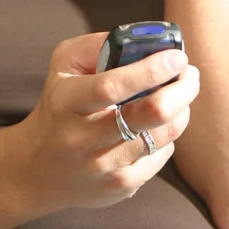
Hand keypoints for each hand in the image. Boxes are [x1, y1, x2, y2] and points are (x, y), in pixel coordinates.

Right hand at [19, 32, 199, 211]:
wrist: (38, 167)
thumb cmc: (59, 103)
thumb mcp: (63, 64)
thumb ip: (97, 45)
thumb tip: (143, 41)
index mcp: (66, 102)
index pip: (112, 86)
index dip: (151, 70)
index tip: (177, 56)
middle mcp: (82, 139)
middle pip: (151, 113)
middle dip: (182, 89)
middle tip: (190, 73)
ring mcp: (103, 168)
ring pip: (164, 135)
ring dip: (181, 108)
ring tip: (178, 92)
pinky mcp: (120, 187)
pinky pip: (162, 155)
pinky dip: (167, 134)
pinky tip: (156, 123)